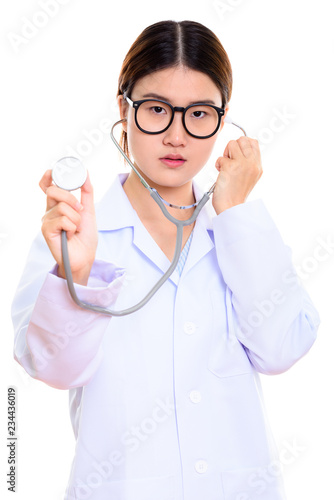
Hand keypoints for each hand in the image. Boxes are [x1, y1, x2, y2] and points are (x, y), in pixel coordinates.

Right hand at [39, 170, 97, 284]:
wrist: (85, 256)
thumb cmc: (85, 236)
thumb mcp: (89, 211)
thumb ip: (87, 192)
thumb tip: (86, 173)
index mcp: (58, 204)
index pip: (48, 186)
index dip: (49, 177)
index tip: (54, 171)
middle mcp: (50, 210)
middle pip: (55, 191)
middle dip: (71, 198)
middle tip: (80, 210)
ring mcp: (47, 220)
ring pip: (62, 207)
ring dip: (76, 219)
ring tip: (76, 229)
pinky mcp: (46, 230)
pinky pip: (62, 220)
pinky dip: (72, 227)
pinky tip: (70, 235)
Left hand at [212, 136, 262, 213]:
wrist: (231, 207)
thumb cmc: (236, 194)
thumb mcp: (249, 176)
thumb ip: (248, 162)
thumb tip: (240, 147)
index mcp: (258, 166)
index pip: (253, 142)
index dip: (242, 143)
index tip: (236, 152)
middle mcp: (252, 164)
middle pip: (242, 139)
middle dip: (233, 146)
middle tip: (230, 159)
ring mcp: (242, 164)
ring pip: (231, 143)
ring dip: (225, 154)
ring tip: (225, 166)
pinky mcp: (230, 167)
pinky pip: (220, 157)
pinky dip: (218, 164)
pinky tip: (221, 173)